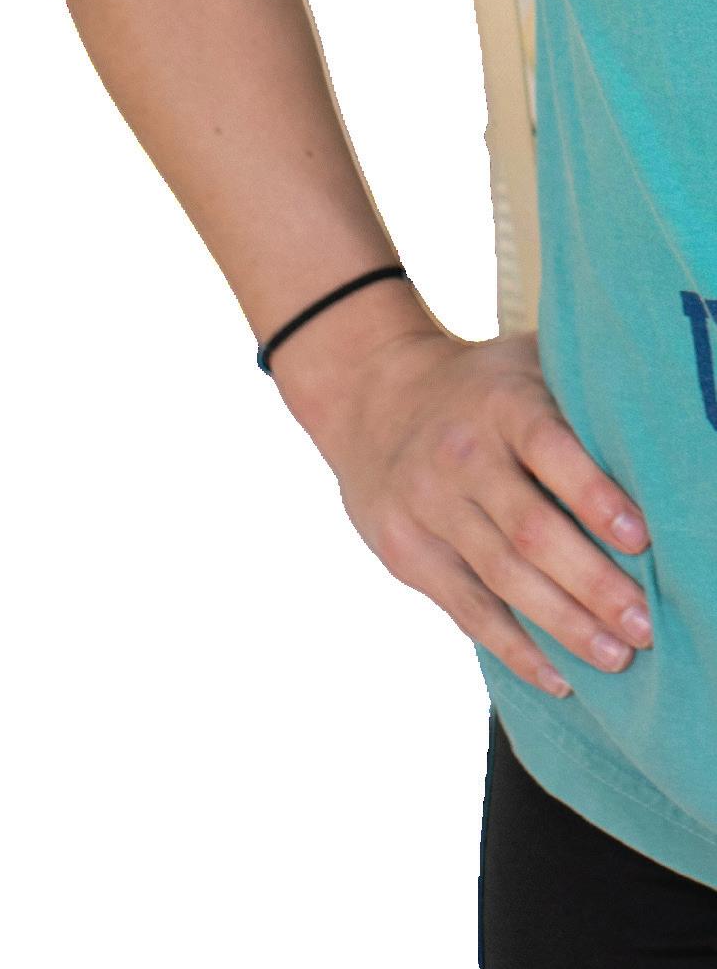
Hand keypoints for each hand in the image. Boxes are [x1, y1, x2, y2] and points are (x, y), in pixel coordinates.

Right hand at [297, 312, 653, 699]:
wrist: (373, 395)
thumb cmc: (483, 388)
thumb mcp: (526, 365)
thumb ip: (581, 390)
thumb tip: (667, 424)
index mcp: (500, 403)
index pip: (549, 448)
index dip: (595, 496)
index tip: (643, 540)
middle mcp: (461, 454)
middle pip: (530, 529)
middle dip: (592, 583)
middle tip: (645, 624)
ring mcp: (429, 505)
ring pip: (502, 578)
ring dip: (564, 625)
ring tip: (617, 658)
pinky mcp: (408, 551)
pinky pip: (468, 610)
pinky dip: (515, 649)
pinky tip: (560, 677)